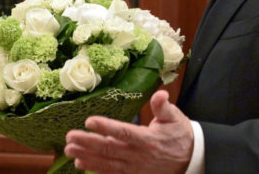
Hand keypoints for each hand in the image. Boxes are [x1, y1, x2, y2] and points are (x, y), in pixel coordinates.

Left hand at [63, 89, 193, 173]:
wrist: (190, 160)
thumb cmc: (179, 135)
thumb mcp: (175, 118)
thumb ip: (163, 106)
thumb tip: (160, 93)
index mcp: (148, 140)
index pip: (124, 133)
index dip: (107, 127)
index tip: (89, 120)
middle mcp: (139, 156)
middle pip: (110, 149)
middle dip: (88, 143)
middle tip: (69, 136)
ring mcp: (135, 168)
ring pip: (107, 163)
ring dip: (87, 156)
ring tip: (69, 150)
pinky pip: (111, 173)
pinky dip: (95, 168)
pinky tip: (80, 162)